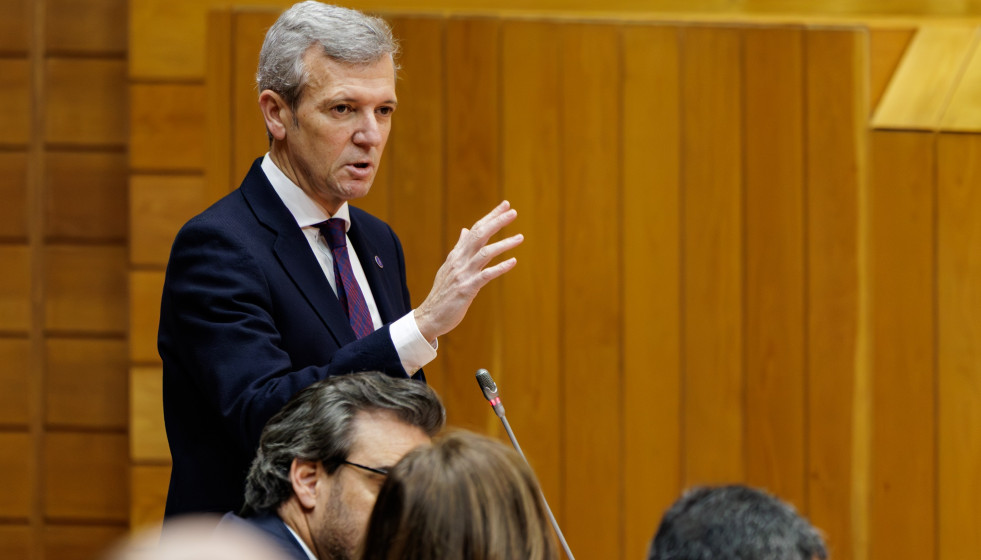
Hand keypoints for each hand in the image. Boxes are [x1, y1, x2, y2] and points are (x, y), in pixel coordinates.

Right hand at [414, 200, 523, 340]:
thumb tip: (464, 230)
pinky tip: (513, 262)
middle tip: (513, 212)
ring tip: (520, 237)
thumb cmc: (443, 293)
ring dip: (503, 244)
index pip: (475, 229)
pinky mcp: (466, 289)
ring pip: (484, 253)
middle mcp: (459, 260)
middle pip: (479, 235)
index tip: (505, 205)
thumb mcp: (449, 267)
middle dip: (497, 222)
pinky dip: (500, 268)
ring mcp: (463, 274)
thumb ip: (459, 248)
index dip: (490, 216)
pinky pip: (486, 275)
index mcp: (456, 254)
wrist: (430, 316)